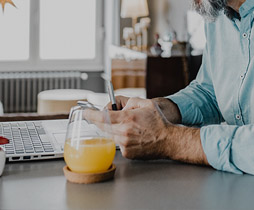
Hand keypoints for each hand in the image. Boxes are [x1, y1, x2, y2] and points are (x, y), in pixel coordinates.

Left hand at [85, 98, 208, 164]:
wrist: (168, 141)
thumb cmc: (158, 122)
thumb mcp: (146, 103)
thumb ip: (129, 100)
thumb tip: (117, 104)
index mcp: (127, 118)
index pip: (102, 116)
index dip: (91, 114)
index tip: (85, 112)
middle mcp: (123, 132)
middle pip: (103, 126)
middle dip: (101, 120)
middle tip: (104, 115)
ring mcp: (124, 144)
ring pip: (109, 134)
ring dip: (113, 128)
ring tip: (127, 125)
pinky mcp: (126, 153)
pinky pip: (117, 143)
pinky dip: (120, 137)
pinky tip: (132, 135)